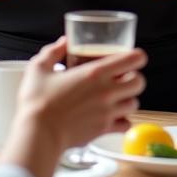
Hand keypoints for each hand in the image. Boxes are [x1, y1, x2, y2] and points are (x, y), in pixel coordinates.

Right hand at [15, 38, 146, 153]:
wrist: (37, 134)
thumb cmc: (37, 102)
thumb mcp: (38, 68)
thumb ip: (53, 51)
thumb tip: (63, 42)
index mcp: (95, 72)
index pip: (134, 59)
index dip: (136, 57)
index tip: (131, 58)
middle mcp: (107, 91)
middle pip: (139, 82)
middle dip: (134, 78)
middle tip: (123, 78)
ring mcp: (107, 112)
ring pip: (134, 103)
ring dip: (128, 99)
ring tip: (116, 98)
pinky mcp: (103, 129)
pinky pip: (126, 124)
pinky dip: (123, 121)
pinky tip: (113, 117)